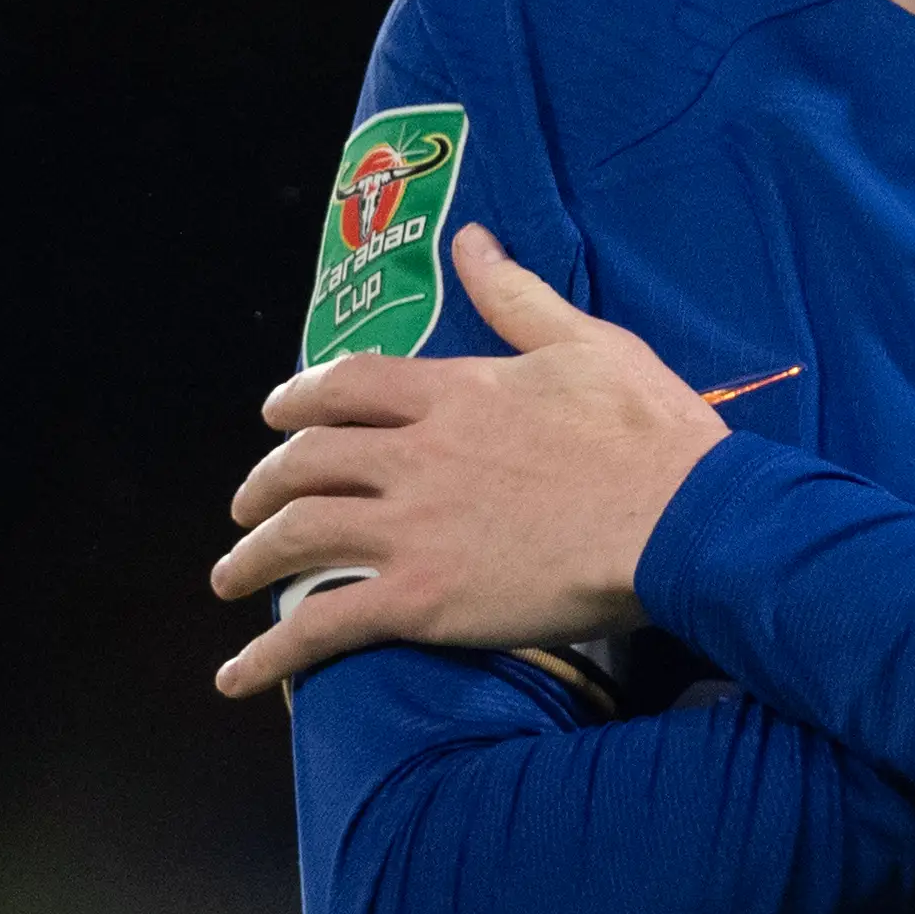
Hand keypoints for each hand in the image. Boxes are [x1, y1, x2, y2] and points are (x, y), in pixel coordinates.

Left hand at [209, 225, 727, 698]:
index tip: (277, 418)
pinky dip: (272, 653)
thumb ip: (517, 295)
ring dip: (251, 559)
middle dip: (264, 486)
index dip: (299, 402)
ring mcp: (412, 529)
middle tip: (248, 509)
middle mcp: (415, 455)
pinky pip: (323, 626)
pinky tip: (239, 675)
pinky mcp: (421, 601)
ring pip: (297, 536)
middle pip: (306, 462)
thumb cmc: (650, 432)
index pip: (346, 386)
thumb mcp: (587, 341)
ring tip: (231, 578)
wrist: (683, 521)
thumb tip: (471, 238)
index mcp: (453, 392)